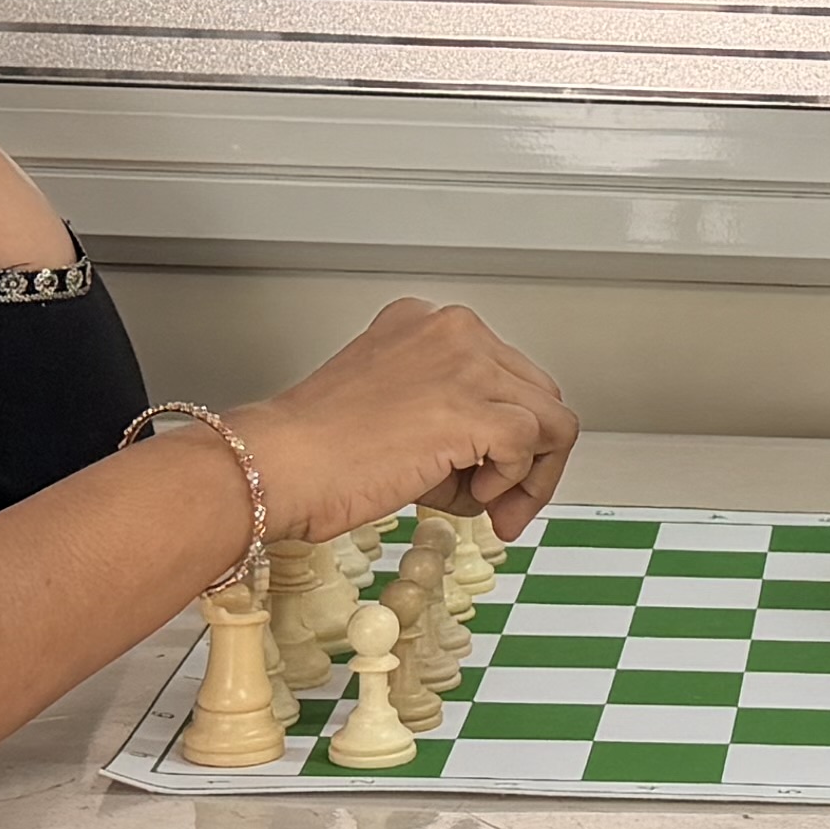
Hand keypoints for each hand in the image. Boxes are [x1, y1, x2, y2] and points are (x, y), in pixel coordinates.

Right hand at [235, 301, 577, 543]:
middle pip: (538, 394)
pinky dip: (515, 482)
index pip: (504, 372)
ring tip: (485, 505)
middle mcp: (451, 331)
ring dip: (528, 475)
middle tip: (498, 503)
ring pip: (552, 419)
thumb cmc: (313, 450)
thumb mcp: (390, 409)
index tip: (491, 472)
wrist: (277, 465)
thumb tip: (493, 456)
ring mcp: (465, 365)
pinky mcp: (471, 408)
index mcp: (425, 324)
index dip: (506, 432)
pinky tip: (472, 495)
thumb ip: (444, 414)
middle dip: (528, 457)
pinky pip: (534, 445)